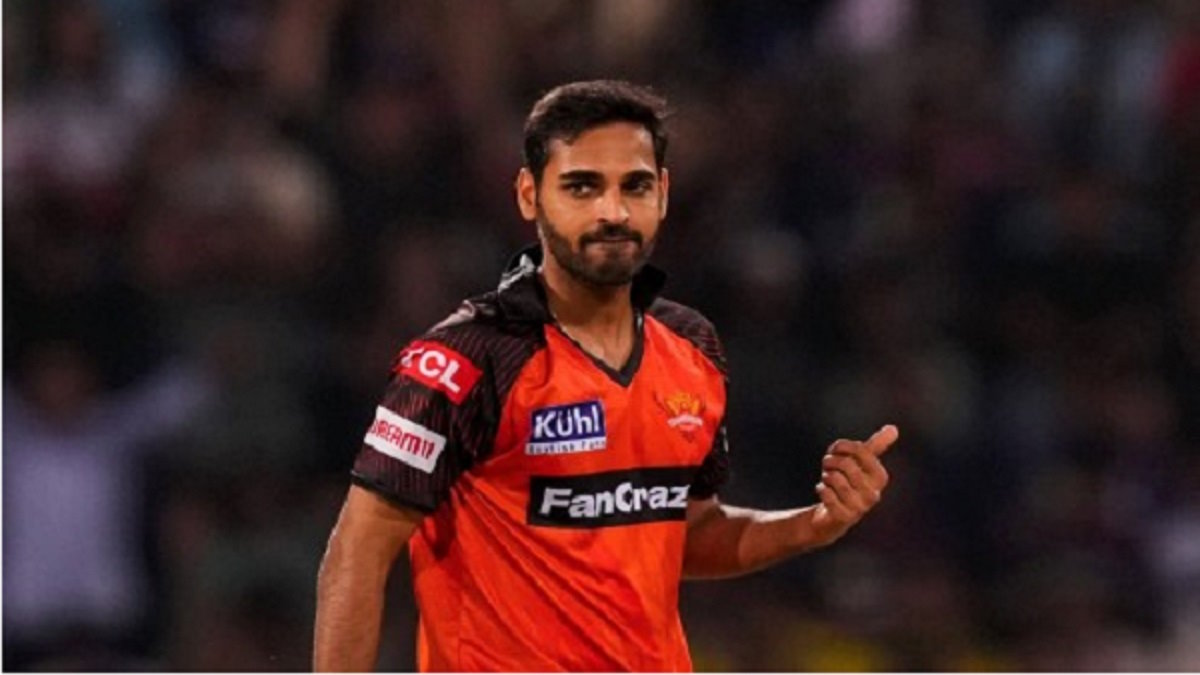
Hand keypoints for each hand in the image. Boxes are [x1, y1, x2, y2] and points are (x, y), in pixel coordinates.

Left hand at [809, 424, 897, 545]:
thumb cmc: (848, 482)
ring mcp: (860, 507)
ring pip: (835, 478)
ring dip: (826, 475)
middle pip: (846, 464)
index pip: (862, 450)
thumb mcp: (861, 462)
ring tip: (827, 479)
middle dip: (831, 461)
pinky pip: (827, 494)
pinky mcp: (844, 517)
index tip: (835, 449)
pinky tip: (824, 491)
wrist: (834, 515)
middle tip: (828, 465)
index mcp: (880, 477)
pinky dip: (821, 488)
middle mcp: (874, 494)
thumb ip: (875, 446)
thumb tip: (893, 428)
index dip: (843, 446)